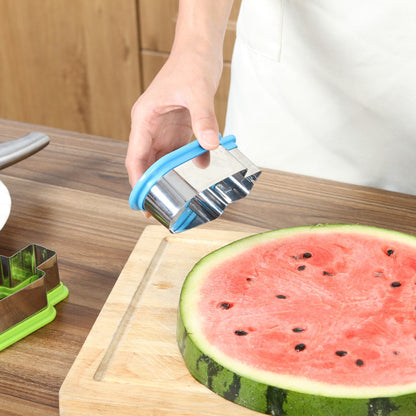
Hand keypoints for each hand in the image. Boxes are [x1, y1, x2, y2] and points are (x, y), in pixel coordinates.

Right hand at [125, 46, 221, 188]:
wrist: (200, 50)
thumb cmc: (191, 64)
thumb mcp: (198, 92)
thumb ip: (204, 120)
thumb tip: (210, 146)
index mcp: (145, 118)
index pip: (135, 156)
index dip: (137, 181)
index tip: (142, 202)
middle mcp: (151, 126)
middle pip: (146, 162)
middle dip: (152, 184)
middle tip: (160, 208)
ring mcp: (164, 128)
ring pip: (162, 159)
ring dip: (169, 176)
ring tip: (177, 196)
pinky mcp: (178, 127)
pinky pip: (180, 150)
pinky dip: (188, 161)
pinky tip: (201, 167)